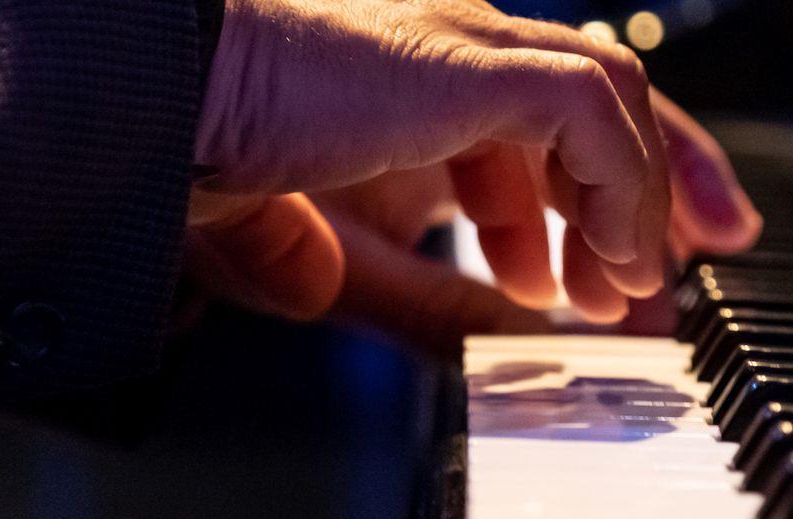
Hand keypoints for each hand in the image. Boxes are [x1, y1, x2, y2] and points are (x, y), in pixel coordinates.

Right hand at [187, 0, 678, 321]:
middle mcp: (445, 55)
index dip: (589, 199)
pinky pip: (588, 106)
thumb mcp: (341, 265)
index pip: (542, 123)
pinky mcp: (464, 56)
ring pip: (607, 90)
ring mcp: (459, 41)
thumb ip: (429, 301)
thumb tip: (510, 337)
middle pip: (592, 100)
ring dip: (639, 191)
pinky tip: (609, 251)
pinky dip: (619, 182)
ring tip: (636, 281)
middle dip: (644, 190)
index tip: (611, 281)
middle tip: (656, 282)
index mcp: (408, 91)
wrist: (136, 104)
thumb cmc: (191, 157)